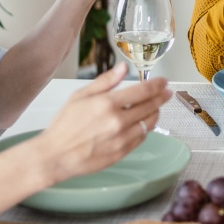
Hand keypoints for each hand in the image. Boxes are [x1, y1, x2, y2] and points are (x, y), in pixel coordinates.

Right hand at [27, 63, 169, 184]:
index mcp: (108, 104)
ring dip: (156, 113)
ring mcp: (122, 139)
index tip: (163, 82)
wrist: (55, 155)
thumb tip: (123, 68)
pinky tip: (143, 124)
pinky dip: (146, 129)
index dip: (157, 85)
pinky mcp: (122, 153)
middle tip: (167, 93)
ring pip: (150, 123)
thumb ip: (105, 81)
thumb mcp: (80, 96)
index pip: (142, 91)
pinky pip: (142, 138)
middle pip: (150, 106)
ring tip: (156, 107)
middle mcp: (118, 121)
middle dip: (162, 97)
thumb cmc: (64, 125)